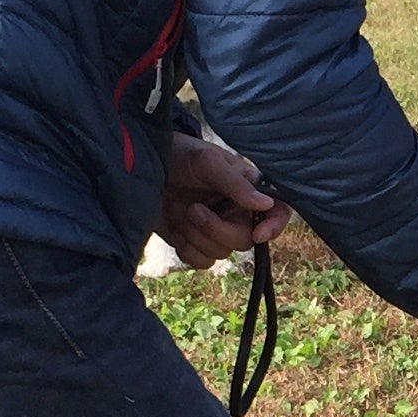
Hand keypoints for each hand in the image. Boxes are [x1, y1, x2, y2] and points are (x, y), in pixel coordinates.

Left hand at [155, 129, 289, 268]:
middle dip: (216, 229)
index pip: (277, 212)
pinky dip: (187, 249)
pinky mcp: (193, 243)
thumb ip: (236, 183)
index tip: (259, 234)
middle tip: (193, 209)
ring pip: (221, 253)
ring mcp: (214, 230)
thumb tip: (266, 204)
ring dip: (196, 236)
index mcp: (247, 190)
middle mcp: (236, 213)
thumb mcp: (207, 162)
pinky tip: (176, 229)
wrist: (140, 168)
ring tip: (180, 211)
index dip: (274, 226)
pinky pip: (202, 262)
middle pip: (245, 240)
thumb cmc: (178, 154)